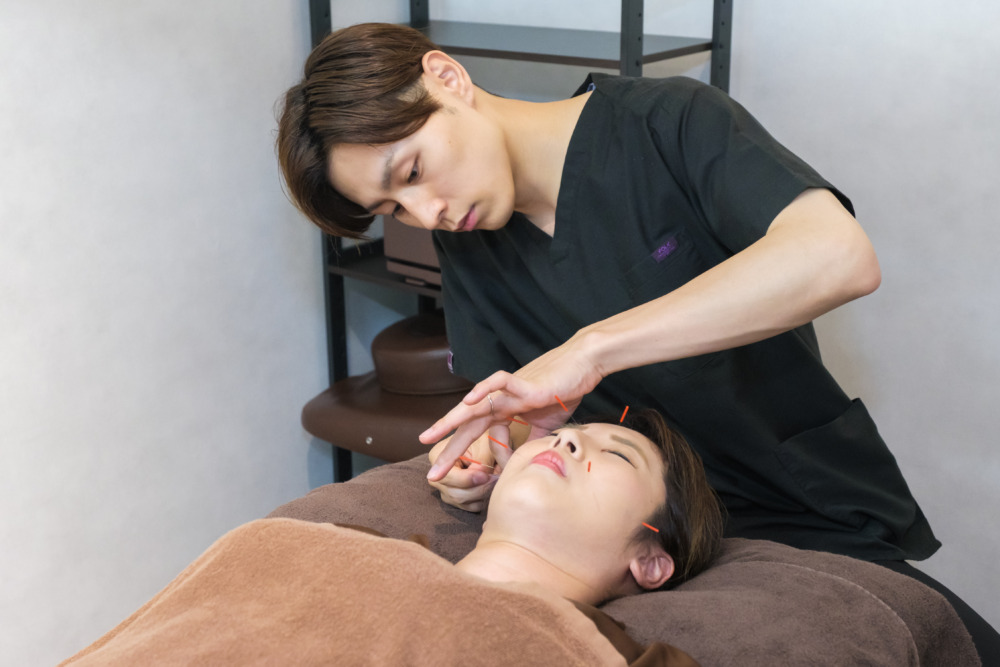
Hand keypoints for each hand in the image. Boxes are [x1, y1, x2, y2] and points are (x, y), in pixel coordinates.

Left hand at [422, 335, 603, 480]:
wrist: (584, 363)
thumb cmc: (565, 389)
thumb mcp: (546, 425)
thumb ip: (530, 441)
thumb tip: (523, 462)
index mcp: (504, 410)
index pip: (475, 434)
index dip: (459, 454)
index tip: (444, 474)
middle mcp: (500, 400)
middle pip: (468, 425)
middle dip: (449, 449)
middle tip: (432, 474)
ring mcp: (510, 390)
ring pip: (475, 404)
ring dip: (452, 420)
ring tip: (431, 436)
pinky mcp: (525, 382)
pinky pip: (500, 381)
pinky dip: (484, 388)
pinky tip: (469, 399)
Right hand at [426, 425, 514, 511]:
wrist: (490, 441)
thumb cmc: (485, 440)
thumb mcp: (484, 445)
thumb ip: (481, 461)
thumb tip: (482, 477)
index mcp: (437, 456)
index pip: (448, 475)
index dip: (468, 479)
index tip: (485, 476)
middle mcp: (437, 475)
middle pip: (455, 493)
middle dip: (479, 489)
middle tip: (497, 480)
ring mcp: (445, 489)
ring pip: (463, 502)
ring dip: (483, 494)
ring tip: (498, 482)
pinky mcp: (456, 498)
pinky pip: (469, 506)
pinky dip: (483, 499)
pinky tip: (493, 488)